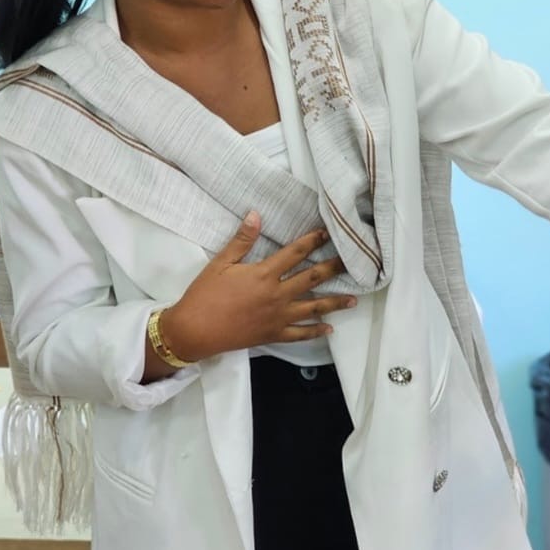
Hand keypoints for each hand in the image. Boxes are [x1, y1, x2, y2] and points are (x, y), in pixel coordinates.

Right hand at [162, 212, 353, 360]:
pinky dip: (316, 332)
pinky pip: (300, 335)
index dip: (312, 241)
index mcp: (263, 274)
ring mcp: (277, 317)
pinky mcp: (273, 335)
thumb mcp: (220, 263)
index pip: (294, 253)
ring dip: (335, 303)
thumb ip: (241, 240)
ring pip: (313, 308)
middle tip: (354, 263)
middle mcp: (276, 295)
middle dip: (334, 269)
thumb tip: (255, 214)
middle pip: (312, 279)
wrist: (195, 331)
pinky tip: (330, 329)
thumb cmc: (205, 294)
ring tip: (354, 300)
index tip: (327, 233)